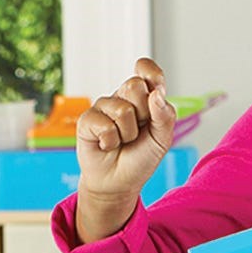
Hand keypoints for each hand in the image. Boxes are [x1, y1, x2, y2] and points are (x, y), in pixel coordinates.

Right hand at [75, 57, 175, 241]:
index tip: (156, 84)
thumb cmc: (142, 157)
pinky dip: (110, 141)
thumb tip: (157, 93)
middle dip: (143, 112)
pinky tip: (107, 145)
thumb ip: (164, 115)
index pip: (147, 71)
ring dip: (128, 133)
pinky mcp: (87, 120)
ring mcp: (104, 107)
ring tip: (123, 141)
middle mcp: (123, 97)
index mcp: (145, 97)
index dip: (151, 72)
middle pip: (135, 85)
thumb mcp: (163, 139)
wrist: (121, 181)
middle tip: (140, 129)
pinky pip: (104, 124)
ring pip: (122, 109)